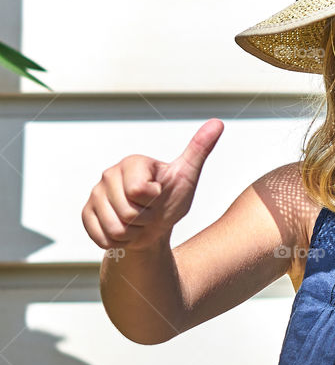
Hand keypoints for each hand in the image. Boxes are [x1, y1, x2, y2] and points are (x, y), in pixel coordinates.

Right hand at [81, 119, 223, 250]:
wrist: (154, 227)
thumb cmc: (171, 198)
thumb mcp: (187, 175)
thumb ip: (199, 150)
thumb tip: (218, 123)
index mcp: (132, 162)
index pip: (139, 191)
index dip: (154, 200)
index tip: (158, 194)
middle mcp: (109, 174)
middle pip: (128, 212)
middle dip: (145, 219)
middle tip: (149, 211)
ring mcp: (95, 194)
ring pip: (115, 228)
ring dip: (133, 232)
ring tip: (138, 221)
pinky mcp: (86, 214)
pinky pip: (102, 237)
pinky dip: (119, 242)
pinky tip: (126, 230)